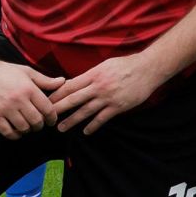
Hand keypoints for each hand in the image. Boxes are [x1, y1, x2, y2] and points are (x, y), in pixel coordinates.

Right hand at [0, 58, 63, 138]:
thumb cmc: (5, 71)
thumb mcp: (27, 72)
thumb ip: (45, 80)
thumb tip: (63, 82)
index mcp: (28, 89)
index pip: (47, 108)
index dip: (52, 117)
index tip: (51, 120)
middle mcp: (17, 99)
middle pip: (36, 120)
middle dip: (40, 125)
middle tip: (39, 124)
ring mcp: (4, 108)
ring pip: (23, 127)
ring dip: (28, 130)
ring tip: (28, 127)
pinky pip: (7, 131)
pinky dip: (14, 135)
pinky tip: (16, 132)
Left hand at [51, 53, 170, 134]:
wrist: (148, 69)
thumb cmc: (127, 65)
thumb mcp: (105, 65)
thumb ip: (91, 75)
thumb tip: (75, 82)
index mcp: (94, 74)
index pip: (70, 86)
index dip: (57, 94)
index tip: (47, 101)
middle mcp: (98, 86)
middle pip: (73, 99)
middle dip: (58, 109)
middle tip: (47, 116)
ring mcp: (108, 97)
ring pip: (85, 111)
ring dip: (71, 121)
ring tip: (61, 128)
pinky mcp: (118, 106)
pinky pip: (102, 119)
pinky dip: (92, 126)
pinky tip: (86, 131)